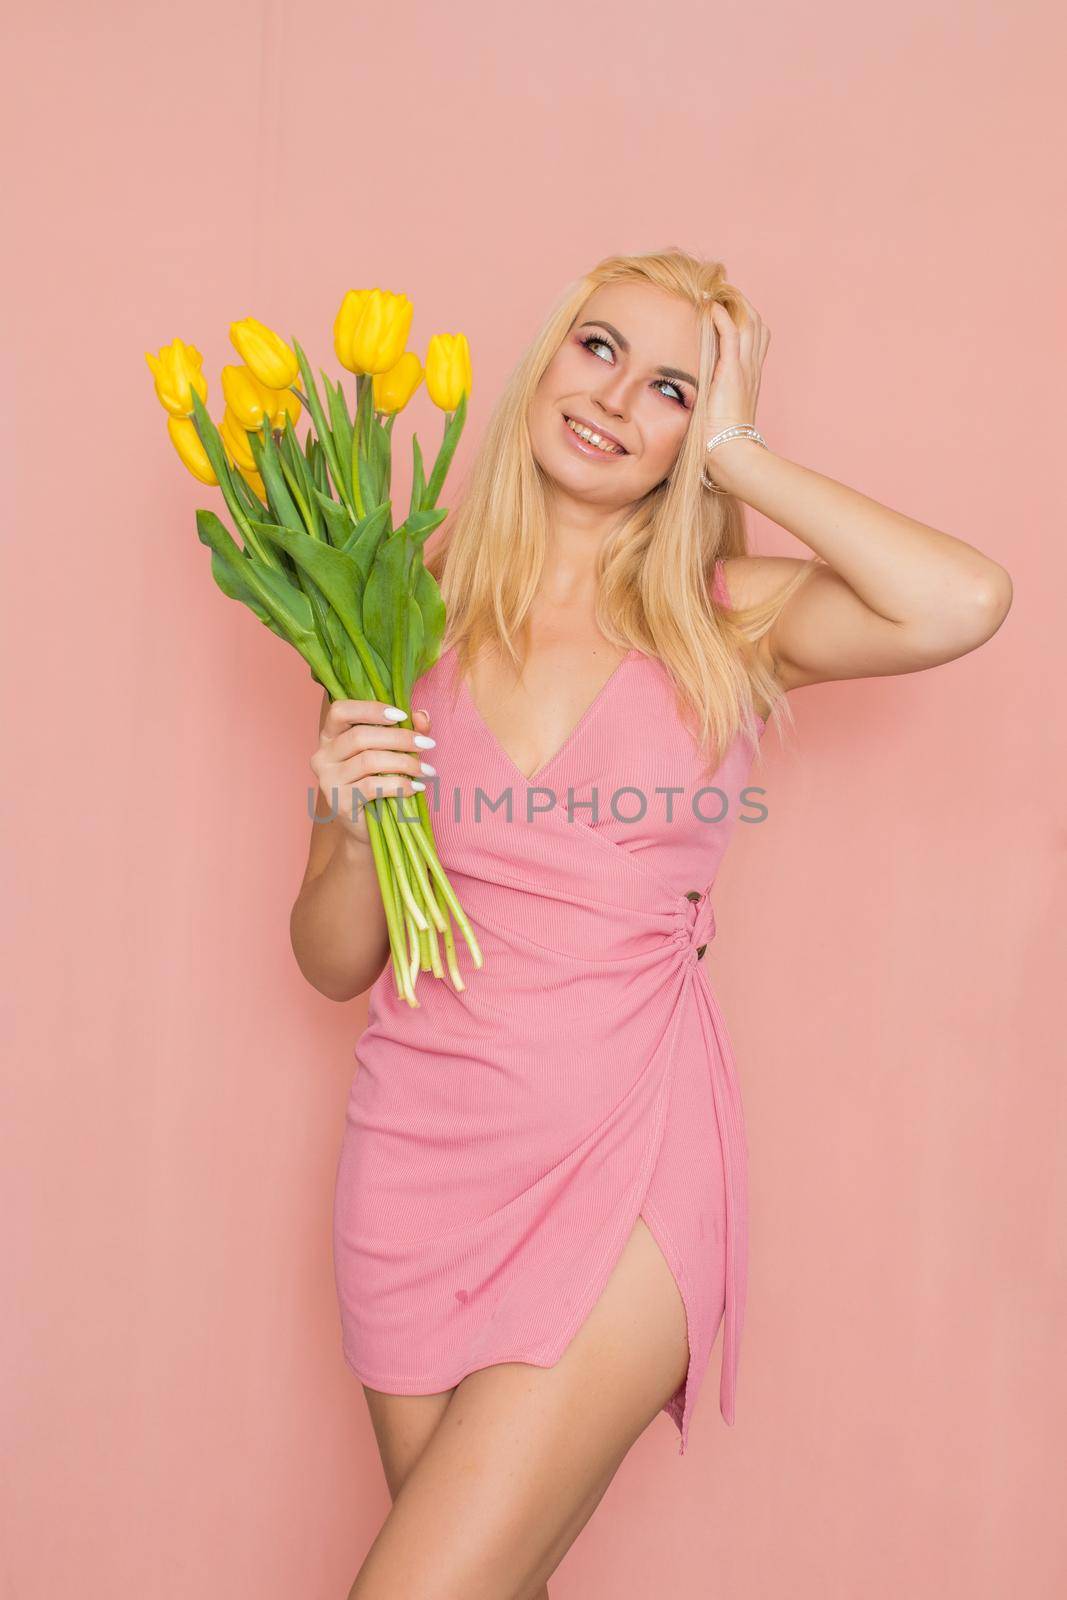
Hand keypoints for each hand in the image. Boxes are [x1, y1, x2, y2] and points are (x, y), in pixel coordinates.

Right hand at [310, 700, 434, 848]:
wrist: (368, 827)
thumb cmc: (380, 782)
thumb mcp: (393, 750)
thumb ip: (407, 729)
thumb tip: (422, 716)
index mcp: (330, 736)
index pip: (340, 711)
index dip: (370, 709)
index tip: (401, 715)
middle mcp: (323, 756)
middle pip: (360, 736)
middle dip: (399, 738)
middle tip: (427, 744)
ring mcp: (328, 780)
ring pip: (369, 761)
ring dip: (404, 763)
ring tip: (426, 770)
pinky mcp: (339, 802)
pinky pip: (373, 787)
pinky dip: (399, 785)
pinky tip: (415, 787)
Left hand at [706, 290, 769, 435]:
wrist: (730, 452)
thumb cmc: (721, 440)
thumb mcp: (718, 411)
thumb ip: (712, 395)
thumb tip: (695, 394)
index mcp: (750, 376)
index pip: (755, 336)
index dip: (743, 318)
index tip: (725, 307)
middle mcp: (752, 368)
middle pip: (756, 323)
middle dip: (740, 304)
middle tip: (719, 293)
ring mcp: (745, 368)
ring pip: (749, 322)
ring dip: (732, 304)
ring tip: (714, 293)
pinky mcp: (732, 372)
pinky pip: (731, 334)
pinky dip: (722, 317)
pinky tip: (710, 306)